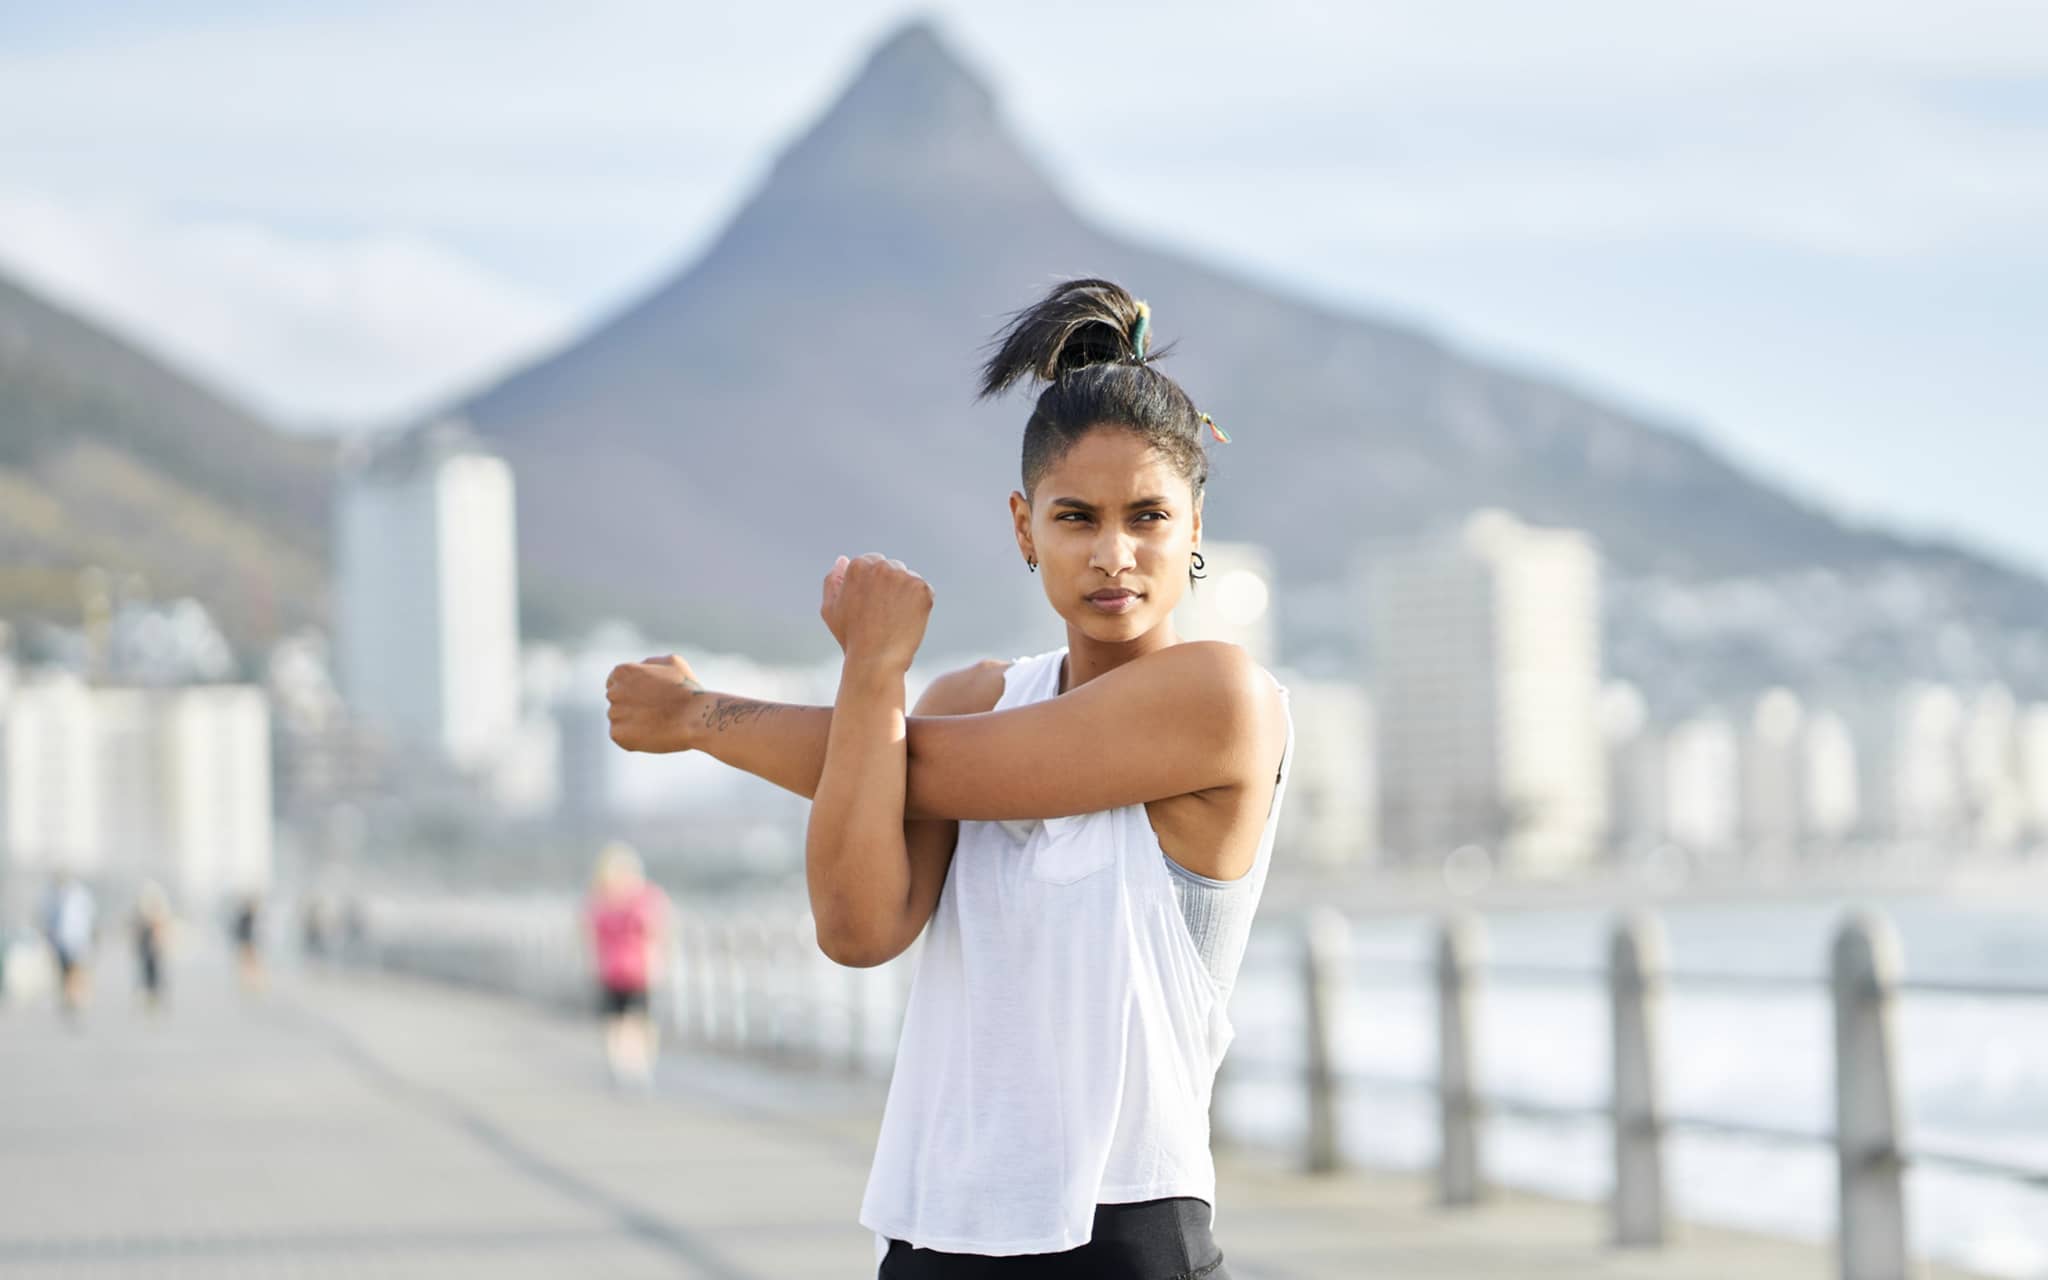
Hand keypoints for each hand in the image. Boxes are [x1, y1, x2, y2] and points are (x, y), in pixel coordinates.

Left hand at [606, 654, 702, 752]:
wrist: (696, 718)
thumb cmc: (687, 690)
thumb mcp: (673, 663)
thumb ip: (650, 663)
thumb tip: (639, 668)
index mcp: (623, 672)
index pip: (615, 682)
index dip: (632, 690)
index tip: (646, 698)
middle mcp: (614, 691)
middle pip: (616, 700)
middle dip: (631, 706)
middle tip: (655, 712)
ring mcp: (614, 714)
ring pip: (619, 719)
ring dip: (633, 722)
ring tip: (658, 724)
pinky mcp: (618, 734)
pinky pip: (622, 736)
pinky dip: (634, 738)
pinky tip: (653, 734)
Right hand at [819, 553, 932, 671]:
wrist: (875, 660)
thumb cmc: (851, 638)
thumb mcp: (830, 609)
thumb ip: (833, 581)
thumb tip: (843, 560)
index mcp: (857, 566)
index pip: (872, 562)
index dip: (874, 584)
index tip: (873, 603)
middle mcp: (880, 566)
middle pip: (892, 567)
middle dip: (890, 585)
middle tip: (884, 613)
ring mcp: (903, 576)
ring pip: (908, 578)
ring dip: (905, 593)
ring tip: (895, 618)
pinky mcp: (921, 588)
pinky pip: (923, 590)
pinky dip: (919, 603)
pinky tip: (907, 620)